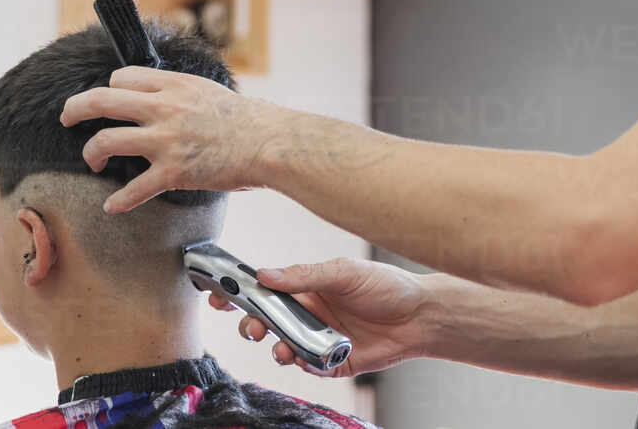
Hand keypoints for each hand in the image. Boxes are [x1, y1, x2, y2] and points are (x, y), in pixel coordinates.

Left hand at [60, 66, 288, 211]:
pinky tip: (112, 207)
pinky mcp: (173, 171)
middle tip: (67, 118)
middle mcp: (165, 108)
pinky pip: (133, 189)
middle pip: (100, 101)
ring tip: (94, 162)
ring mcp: (167, 140)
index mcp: (175, 85)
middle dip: (74, 109)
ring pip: (106, 141)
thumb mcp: (209, 91)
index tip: (109, 102)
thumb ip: (181, 93)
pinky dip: (119, 201)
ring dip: (92, 154)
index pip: (122, 78)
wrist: (270, 143)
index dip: (110, 89)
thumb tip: (161, 99)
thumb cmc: (247, 120)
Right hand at [207, 257, 431, 377]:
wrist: (420, 317)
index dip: (241, 291)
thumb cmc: (386, 286)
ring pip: (281, 345)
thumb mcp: (345, 272)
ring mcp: (317, 337)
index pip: (266, 288)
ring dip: (273, 346)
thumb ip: (305, 275)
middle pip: (266, 320)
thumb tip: (264, 274)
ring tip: (278, 344)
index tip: (217, 293)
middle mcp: (308, 312)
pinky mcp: (330, 361)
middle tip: (251, 326)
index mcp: (308, 286)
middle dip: (250, 323)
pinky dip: (298, 362)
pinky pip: (304, 365)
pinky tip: (302, 356)